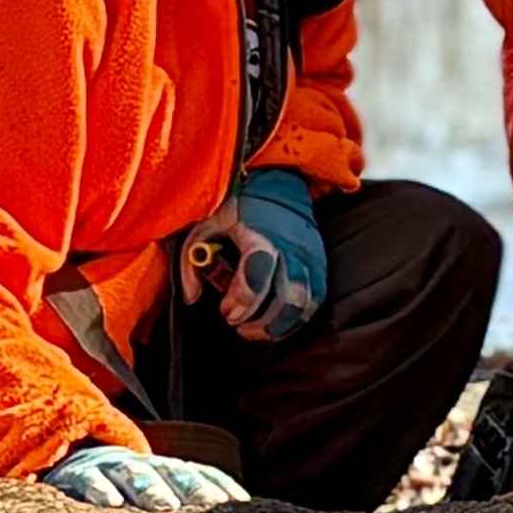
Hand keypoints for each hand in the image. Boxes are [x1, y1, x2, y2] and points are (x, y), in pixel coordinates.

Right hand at [39, 444, 248, 511]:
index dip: (221, 487)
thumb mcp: (160, 501)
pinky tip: (110, 503)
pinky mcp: (80, 476)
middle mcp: (147, 467)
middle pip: (174, 473)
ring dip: (152, 487)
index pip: (202, 475)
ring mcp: (113, 469)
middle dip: (194, 487)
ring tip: (166, 505)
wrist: (79, 467)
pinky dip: (100, 489)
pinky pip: (90, 480)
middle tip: (211, 505)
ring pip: (135, 473)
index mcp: (171, 472)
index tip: (242, 505)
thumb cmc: (130, 498)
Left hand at [179, 168, 328, 340]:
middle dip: (262, 322)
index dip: (240, 301)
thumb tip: (192, 297)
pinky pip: (316, 297)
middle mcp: (291, 248)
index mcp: (261, 236)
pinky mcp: (320, 261)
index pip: (256, 276)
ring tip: (259, 330)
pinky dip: (299, 316)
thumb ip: (192, 262)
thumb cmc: (240, 204)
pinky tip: (280, 321)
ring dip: (281, 324)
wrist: (280, 181)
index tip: (225, 311)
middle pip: (286, 298)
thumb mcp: (206, 224)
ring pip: (304, 303)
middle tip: (240, 327)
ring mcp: (310, 256)